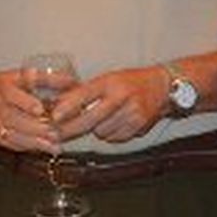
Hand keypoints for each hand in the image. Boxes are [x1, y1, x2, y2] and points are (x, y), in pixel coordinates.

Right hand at [0, 70, 57, 152]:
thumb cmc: (5, 85)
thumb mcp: (22, 75)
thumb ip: (47, 79)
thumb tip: (71, 81)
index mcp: (1, 86)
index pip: (11, 94)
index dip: (26, 102)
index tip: (41, 109)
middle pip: (12, 118)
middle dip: (35, 127)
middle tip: (54, 133)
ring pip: (11, 134)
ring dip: (34, 142)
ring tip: (52, 146)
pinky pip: (9, 144)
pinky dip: (26, 147)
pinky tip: (41, 148)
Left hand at [51, 66, 166, 142]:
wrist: (162, 87)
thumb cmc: (130, 82)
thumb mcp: (108, 79)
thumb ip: (86, 91)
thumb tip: (59, 104)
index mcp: (110, 82)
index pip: (85, 95)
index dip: (68, 107)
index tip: (54, 116)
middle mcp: (121, 97)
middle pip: (90, 119)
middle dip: (71, 129)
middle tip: (57, 134)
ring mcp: (131, 113)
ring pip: (101, 131)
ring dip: (95, 129)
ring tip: (100, 119)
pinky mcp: (139, 127)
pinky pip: (114, 138)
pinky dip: (109, 134)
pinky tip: (114, 124)